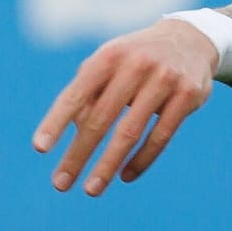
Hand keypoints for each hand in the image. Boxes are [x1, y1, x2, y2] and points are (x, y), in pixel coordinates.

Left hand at [34, 19, 215, 194]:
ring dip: (108, 164)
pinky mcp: (188, 96)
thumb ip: (88, 93)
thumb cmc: (135, 58)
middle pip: (101, 119)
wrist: (191, 40)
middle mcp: (135, 65)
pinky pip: (161, 136)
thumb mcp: (109, 64)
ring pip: (130, 131)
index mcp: (108, 56)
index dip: (57, 121)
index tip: (40, 148)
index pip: (76, 94)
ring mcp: (164, 80)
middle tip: (60, 184)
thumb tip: (76, 133)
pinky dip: (141, 160)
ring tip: (92, 190)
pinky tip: (125, 176)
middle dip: (79, 154)